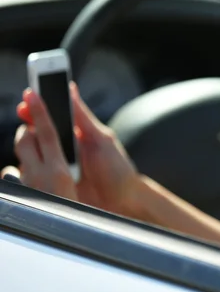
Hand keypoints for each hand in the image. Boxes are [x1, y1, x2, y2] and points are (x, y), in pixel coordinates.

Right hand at [1, 83, 140, 214]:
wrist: (124, 203)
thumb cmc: (117, 169)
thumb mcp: (101, 140)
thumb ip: (83, 117)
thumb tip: (70, 88)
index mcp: (75, 136)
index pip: (52, 119)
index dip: (38, 110)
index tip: (27, 100)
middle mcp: (64, 151)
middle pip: (38, 136)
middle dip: (27, 127)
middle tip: (23, 119)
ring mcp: (58, 169)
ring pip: (33, 156)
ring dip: (25, 150)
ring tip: (24, 143)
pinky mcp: (54, 187)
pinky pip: (35, 177)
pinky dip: (28, 172)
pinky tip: (24, 168)